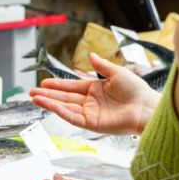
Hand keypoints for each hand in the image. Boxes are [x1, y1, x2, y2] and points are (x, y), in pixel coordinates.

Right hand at [29, 53, 159, 134]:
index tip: (44, 83)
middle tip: (31, 92)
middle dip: (48, 95)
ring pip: (66, 108)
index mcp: (96, 90)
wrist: (146, 108)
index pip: (72, 87)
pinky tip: (50, 105)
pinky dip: (61, 111)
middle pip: (65, 98)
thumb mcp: (117, 73)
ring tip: (35, 99)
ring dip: (50, 103)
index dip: (58, 85)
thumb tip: (90, 55)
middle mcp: (91, 103)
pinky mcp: (92, 124)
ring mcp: (90, 114)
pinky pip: (73, 117)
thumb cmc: (137, 91)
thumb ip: (102, 65)